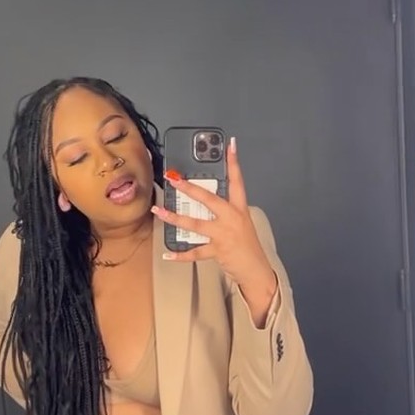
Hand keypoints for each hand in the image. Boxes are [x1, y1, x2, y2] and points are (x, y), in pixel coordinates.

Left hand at [151, 139, 277, 321]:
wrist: (256, 270)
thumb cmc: (247, 246)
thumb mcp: (241, 223)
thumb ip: (225, 213)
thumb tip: (203, 203)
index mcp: (239, 209)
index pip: (237, 181)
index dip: (234, 162)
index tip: (231, 144)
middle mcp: (232, 218)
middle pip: (208, 199)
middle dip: (189, 188)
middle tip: (173, 179)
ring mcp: (224, 234)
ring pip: (195, 223)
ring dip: (174, 217)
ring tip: (159, 211)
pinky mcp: (218, 250)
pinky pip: (195, 252)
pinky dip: (180, 255)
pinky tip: (168, 253)